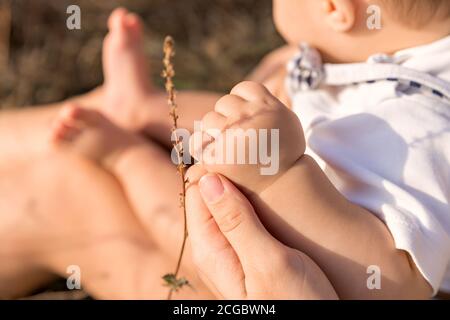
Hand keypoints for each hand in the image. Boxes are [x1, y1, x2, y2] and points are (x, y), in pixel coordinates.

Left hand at [185, 166, 337, 299]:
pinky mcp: (249, 255)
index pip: (197, 193)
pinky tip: (270, 199)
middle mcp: (215, 250)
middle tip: (256, 159)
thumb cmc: (296, 303)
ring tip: (264, 174)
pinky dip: (253, 204)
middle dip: (230, 178)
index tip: (239, 154)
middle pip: (211, 199)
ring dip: (243, 190)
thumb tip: (209, 179)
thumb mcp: (267, 260)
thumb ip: (236, 221)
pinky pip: (242, 221)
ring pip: (228, 208)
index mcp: (211, 249)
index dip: (216, 170)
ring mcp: (232, 253)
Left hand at [190, 81, 304, 193]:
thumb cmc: (282, 152)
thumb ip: (265, 102)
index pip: (242, 89)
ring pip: (208, 120)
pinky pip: (198, 142)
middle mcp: (249, 119)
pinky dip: (203, 147)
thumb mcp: (285, 119)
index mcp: (267, 106)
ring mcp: (231, 137)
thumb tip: (240, 94)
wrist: (281, 185)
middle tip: (240, 136)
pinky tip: (216, 155)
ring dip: (215, 131)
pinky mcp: (216, 156)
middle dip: (229, 117)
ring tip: (230, 145)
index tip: (247, 117)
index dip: (242, 102)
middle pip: (224, 103)